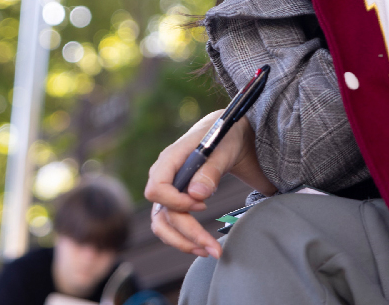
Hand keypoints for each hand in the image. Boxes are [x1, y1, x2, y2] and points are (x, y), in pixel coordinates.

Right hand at [145, 111, 275, 258]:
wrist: (232, 136)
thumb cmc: (226, 137)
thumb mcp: (224, 148)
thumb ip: (211, 170)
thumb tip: (196, 195)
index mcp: (171, 158)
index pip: (157, 187)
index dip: (176, 203)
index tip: (202, 206)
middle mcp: (165, 176)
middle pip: (162, 212)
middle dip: (187, 234)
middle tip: (214, 248)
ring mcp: (169, 190)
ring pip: (162, 224)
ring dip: (182, 242)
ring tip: (208, 251)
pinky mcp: (177, 201)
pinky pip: (171, 225)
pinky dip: (184, 239)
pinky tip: (203, 244)